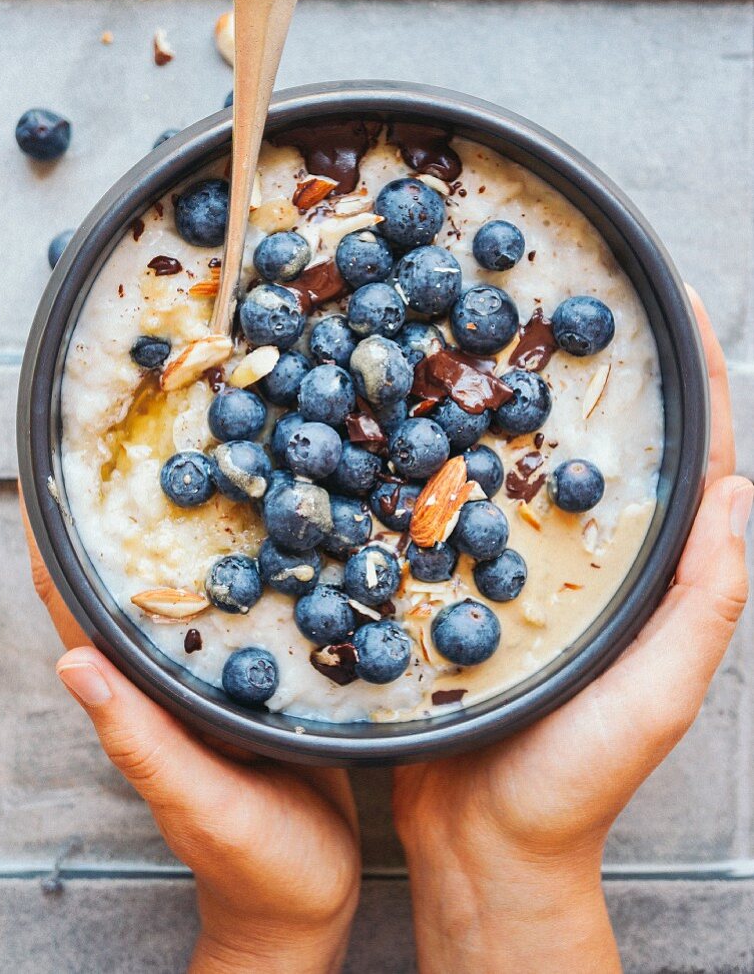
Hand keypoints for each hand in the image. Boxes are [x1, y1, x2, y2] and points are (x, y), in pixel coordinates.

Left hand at [21, 504, 359, 973]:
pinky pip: (253, 608)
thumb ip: (142, 742)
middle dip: (128, 513)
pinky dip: (254, 563)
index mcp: (142, 699)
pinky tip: (283, 529)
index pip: (79, 610)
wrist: (308, 901)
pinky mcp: (267, 680)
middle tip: (142, 437)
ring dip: (191, 528)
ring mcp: (217, 677)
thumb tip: (72, 663)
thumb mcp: (201, 804)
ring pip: (195, 587)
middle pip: (134, 581)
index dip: (55, 544)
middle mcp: (171, 677)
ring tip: (213, 460)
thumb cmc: (254, 865)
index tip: (52, 474)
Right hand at [392, 289, 751, 973]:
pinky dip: (453, 462)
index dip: (698, 388)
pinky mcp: (465, 589)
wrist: (481, 841)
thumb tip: (742, 494)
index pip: (694, 468)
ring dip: (519, 405)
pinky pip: (463, 511)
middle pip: (608, 453)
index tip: (681, 312)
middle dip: (602, 376)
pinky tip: (422, 425)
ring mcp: (526, 574)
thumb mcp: (656, 697)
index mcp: (654, 582)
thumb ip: (703, 605)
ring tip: (493, 340)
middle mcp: (596, 566)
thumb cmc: (576, 782)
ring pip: (528, 471)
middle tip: (575, 302)